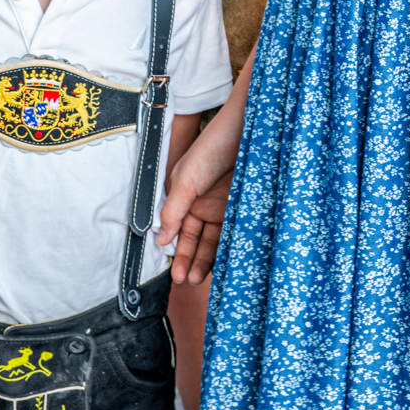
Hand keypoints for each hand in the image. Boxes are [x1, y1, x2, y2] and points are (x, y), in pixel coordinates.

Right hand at [159, 131, 235, 285]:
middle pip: (196, 239)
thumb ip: (173, 209)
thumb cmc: (213, 146)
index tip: (175, 273)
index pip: (178, 230)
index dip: (177, 251)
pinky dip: (229, 250)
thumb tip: (161, 238)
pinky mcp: (243, 208)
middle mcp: (203, 204)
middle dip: (189, 260)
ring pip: (215, 241)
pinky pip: (235, 234)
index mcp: (185, 196)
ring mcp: (223, 207)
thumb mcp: (187, 178)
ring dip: (206, 260)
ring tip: (198, 279)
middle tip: (186, 280)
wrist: (248, 129)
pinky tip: (225, 266)